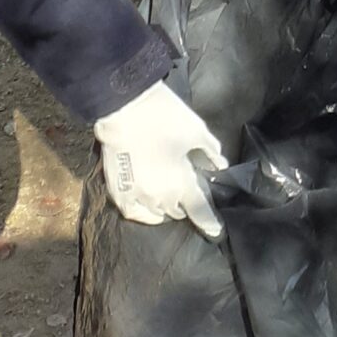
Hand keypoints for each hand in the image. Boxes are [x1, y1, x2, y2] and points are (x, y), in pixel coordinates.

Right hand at [93, 80, 226, 237]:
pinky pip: (133, 212)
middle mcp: (159, 197)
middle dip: (185, 202)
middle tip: (186, 185)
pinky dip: (143, 211)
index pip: (199, 211)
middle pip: (177, 211)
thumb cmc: (164, 117)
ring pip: (156, 213)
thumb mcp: (196, 131)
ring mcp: (136, 195)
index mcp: (181, 184)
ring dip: (165, 206)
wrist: (124, 106)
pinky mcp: (117, 190)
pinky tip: (148, 205)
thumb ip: (210, 152)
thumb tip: (219, 166)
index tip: (215, 230)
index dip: (209, 222)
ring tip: (167, 192)